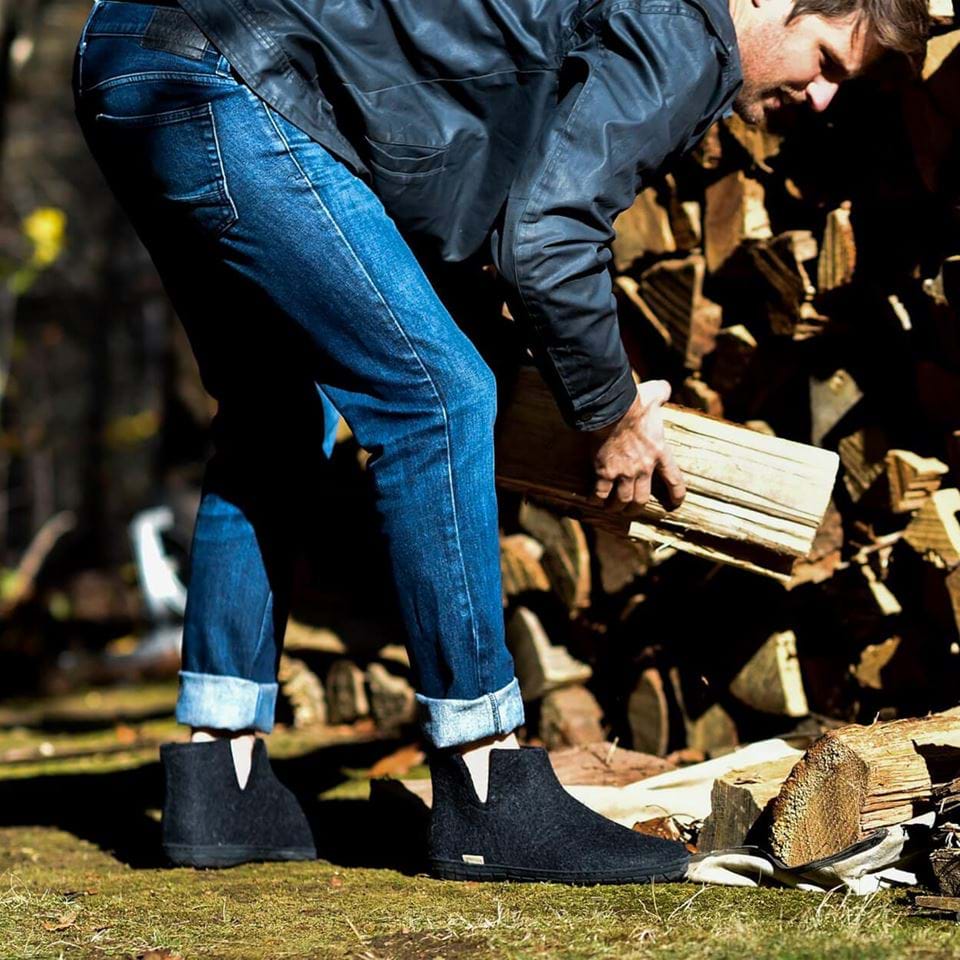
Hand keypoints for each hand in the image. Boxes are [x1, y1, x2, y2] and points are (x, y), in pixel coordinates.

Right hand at [591, 380, 685, 512]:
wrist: (612, 410)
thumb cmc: (634, 402)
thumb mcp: (654, 395)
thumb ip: (662, 393)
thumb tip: (664, 387)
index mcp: (660, 452)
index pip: (674, 481)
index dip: (676, 496)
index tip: (674, 504)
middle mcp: (644, 468)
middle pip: (642, 499)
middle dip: (636, 508)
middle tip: (630, 509)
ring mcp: (623, 473)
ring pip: (622, 501)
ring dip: (616, 507)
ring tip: (611, 507)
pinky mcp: (604, 472)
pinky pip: (600, 494)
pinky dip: (596, 499)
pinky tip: (592, 499)